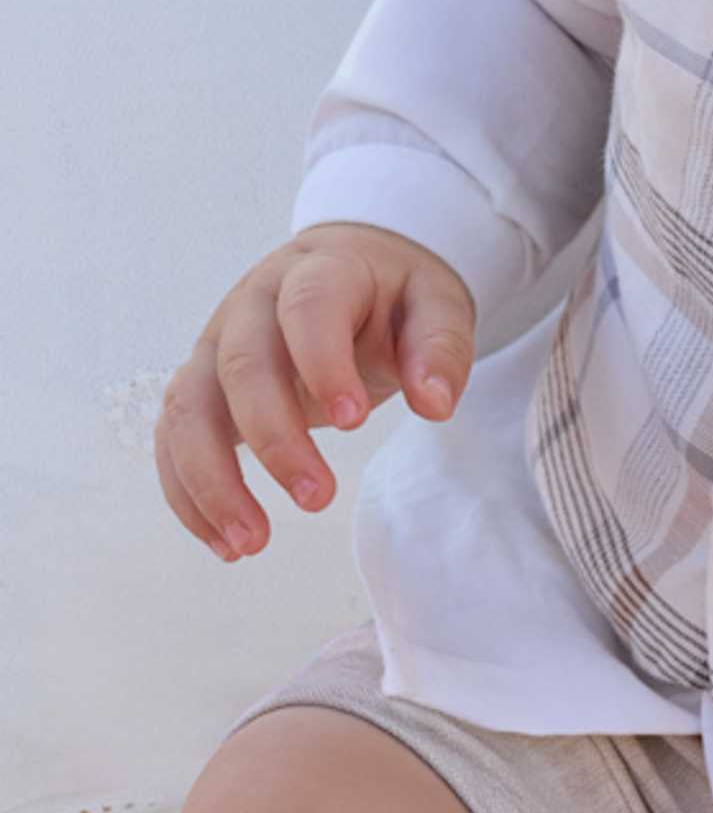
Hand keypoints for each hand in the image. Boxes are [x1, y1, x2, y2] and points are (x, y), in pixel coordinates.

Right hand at [154, 224, 475, 564]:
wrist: (352, 268)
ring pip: (188, 408)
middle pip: (241, 365)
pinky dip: (188, 493)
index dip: (322, 362)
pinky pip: (173, 438)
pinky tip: (224, 543)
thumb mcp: (437, 304)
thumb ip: (440, 348)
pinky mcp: (201, 384)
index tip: (353, 422)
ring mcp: (216, 344)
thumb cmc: (394, 295)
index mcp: (318, 272)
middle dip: (273, 438)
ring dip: (211, 480)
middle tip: (317, 499)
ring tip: (250, 544)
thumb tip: (436, 404)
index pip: (307, 308)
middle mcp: (253, 304)